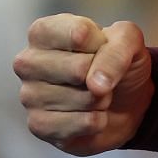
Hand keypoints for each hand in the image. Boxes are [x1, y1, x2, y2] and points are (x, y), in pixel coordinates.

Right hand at [13, 15, 154, 155]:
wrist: (124, 102)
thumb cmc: (116, 64)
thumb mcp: (128, 41)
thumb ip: (117, 49)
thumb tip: (96, 84)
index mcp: (43, 32)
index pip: (79, 34)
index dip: (102, 44)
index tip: (100, 47)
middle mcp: (28, 62)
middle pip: (78, 69)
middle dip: (102, 76)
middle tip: (98, 76)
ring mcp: (30, 95)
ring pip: (83, 98)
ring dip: (101, 100)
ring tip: (94, 95)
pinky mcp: (38, 125)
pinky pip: (79, 124)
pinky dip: (95, 122)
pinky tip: (89, 115)